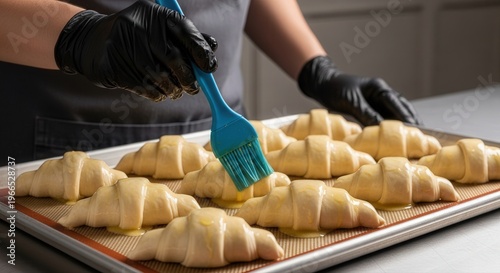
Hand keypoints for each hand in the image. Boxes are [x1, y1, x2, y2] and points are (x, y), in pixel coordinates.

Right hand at [54, 0, 217, 100]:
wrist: (93, 41)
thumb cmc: (137, 36)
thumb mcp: (160, 29)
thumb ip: (186, 37)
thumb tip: (212, 49)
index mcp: (154, 13)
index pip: (185, 31)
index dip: (200, 51)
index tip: (209, 67)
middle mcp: (138, 25)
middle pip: (173, 57)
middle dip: (188, 77)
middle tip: (194, 88)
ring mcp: (123, 45)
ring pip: (159, 75)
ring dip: (172, 88)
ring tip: (176, 91)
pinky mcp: (114, 66)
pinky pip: (144, 86)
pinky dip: (157, 94)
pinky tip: (160, 93)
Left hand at [298, 56, 421, 125]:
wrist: (322, 85)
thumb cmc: (335, 89)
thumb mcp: (351, 101)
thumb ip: (366, 113)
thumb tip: (380, 127)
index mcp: (378, 87)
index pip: (396, 103)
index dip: (406, 116)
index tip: (415, 128)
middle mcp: (380, 93)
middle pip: (400, 107)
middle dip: (411, 120)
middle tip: (422, 135)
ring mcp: (376, 100)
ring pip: (393, 113)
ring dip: (402, 124)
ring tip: (413, 138)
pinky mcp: (369, 108)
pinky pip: (383, 118)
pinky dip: (389, 126)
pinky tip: (394, 137)